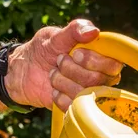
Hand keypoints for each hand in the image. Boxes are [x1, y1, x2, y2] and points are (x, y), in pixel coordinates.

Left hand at [7, 19, 123, 110]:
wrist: (24, 70)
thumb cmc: (43, 49)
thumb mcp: (56, 35)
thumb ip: (75, 29)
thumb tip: (94, 31)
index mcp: (101, 57)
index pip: (114, 63)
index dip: (94, 60)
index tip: (76, 53)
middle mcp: (100, 77)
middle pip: (97, 79)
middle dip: (72, 69)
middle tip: (59, 60)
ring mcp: (88, 94)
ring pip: (83, 93)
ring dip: (62, 81)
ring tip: (53, 73)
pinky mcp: (76, 107)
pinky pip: (73, 106)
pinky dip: (59, 96)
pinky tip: (53, 89)